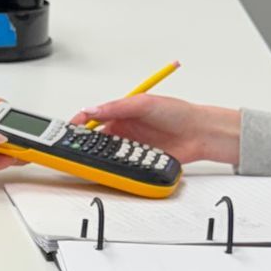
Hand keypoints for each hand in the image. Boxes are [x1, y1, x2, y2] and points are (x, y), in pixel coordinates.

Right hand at [74, 93, 242, 166]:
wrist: (199, 133)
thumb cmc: (177, 112)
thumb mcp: (144, 103)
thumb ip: (117, 107)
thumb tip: (93, 110)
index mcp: (122, 112)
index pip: (93, 117)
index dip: (80, 124)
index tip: (71, 130)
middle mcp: (125, 129)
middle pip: (97, 139)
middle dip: (87, 144)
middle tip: (78, 149)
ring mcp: (131, 146)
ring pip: (108, 154)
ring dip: (103, 157)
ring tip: (97, 158)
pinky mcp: (140, 161)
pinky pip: (123, 166)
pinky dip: (118, 168)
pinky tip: (116, 167)